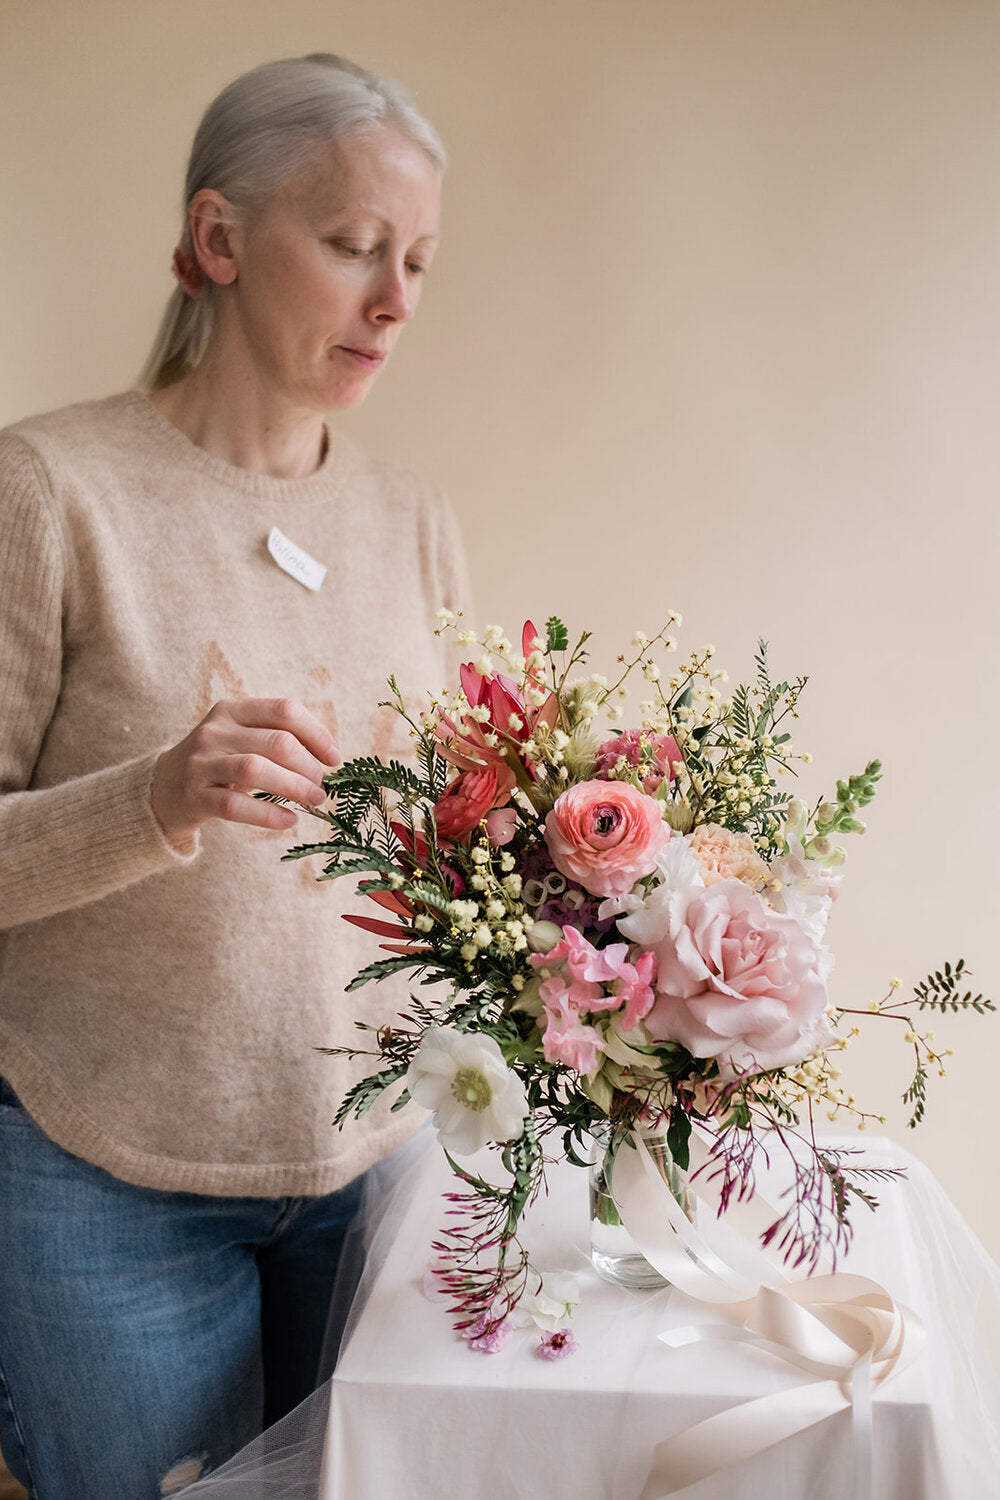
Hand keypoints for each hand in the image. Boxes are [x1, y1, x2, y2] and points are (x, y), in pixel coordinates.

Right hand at [151, 698, 340, 844]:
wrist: (161, 790)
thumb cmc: (217, 764)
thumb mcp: (241, 741)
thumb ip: (277, 740)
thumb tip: (328, 758)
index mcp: (232, 710)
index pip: (284, 710)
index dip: (316, 733)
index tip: (333, 758)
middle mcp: (214, 731)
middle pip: (276, 742)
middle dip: (308, 765)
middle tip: (322, 786)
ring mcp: (201, 763)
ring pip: (256, 769)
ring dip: (294, 787)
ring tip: (315, 800)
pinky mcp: (193, 796)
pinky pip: (236, 805)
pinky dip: (267, 814)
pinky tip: (288, 820)